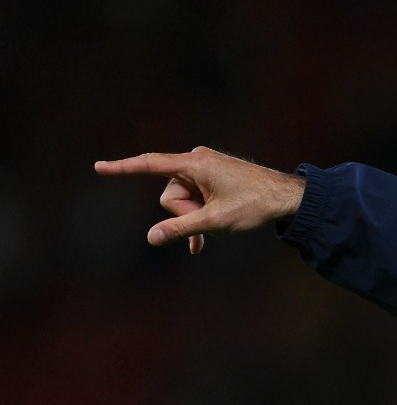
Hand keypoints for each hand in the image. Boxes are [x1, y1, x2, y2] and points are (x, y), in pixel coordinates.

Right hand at [94, 147, 306, 254]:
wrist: (289, 197)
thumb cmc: (255, 205)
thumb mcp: (215, 220)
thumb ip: (181, 228)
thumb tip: (151, 238)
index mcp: (194, 163)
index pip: (150, 165)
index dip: (123, 168)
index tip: (99, 167)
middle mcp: (197, 159)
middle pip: (171, 194)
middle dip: (186, 213)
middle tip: (213, 220)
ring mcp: (205, 168)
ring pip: (184, 200)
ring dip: (197, 216)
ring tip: (221, 223)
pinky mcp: (213, 176)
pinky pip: (195, 198)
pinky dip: (198, 217)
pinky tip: (199, 244)